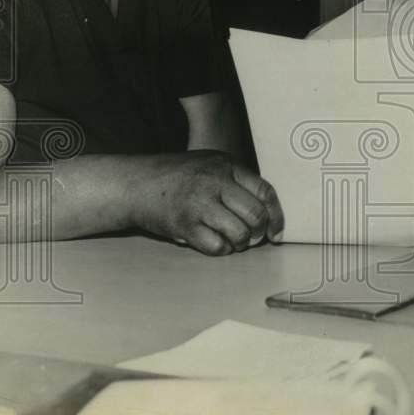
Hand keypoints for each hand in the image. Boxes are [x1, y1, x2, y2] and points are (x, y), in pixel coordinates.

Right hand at [127, 151, 283, 255]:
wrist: (136, 183)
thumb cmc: (177, 176)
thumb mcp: (210, 165)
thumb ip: (236, 181)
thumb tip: (266, 211)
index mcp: (226, 165)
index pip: (265, 191)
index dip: (276, 215)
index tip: (277, 231)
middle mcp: (215, 181)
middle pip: (256, 214)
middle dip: (259, 232)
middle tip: (253, 238)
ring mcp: (200, 203)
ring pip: (240, 233)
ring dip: (241, 243)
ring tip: (233, 241)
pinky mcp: (185, 224)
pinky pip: (217, 246)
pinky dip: (222, 250)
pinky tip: (215, 243)